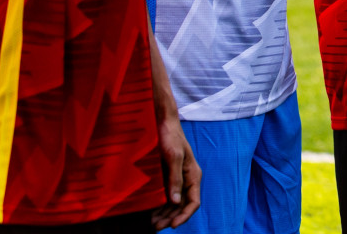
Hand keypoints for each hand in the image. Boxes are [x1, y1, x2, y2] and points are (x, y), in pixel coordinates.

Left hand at [150, 107, 200, 228]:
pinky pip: (168, 196)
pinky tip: (152, 212)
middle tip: (157, 227)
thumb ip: (175, 179)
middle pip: (183, 205)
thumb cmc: (171, 137)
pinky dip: (161, 206)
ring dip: (166, 214)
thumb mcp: (173, 157)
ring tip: (153, 223)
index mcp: (193, 175)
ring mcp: (178, 178)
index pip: (194, 202)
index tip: (173, 225)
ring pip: (175, 203)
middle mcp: (188, 179)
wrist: (163, 123)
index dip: (185, 215)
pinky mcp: (169, 176)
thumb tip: (175, 201)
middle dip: (172, 218)